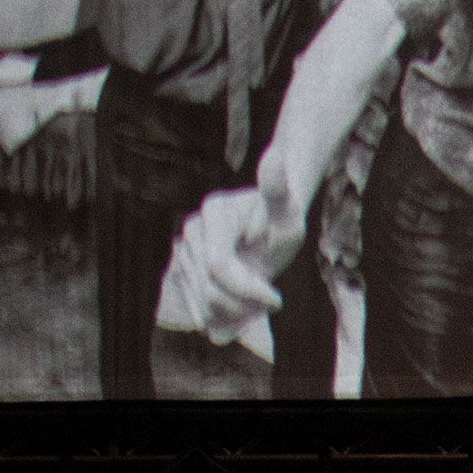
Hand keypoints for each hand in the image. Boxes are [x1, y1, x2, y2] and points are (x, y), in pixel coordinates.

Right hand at [175, 179, 305, 341]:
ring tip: (259, 302)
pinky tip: (241, 311)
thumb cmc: (282, 221)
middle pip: (210, 289)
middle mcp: (192, 230)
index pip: (220, 267)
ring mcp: (184, 250)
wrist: (270, 230)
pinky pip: (196, 307)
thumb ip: (278, 189)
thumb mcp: (288, 213)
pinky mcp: (184, 270)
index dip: (249, 289)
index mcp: (214, 212)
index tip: (278, 298)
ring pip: (203, 303)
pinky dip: (222, 317)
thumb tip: (275, 155)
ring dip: (237, 312)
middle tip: (272, 301)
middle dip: (245, 304)